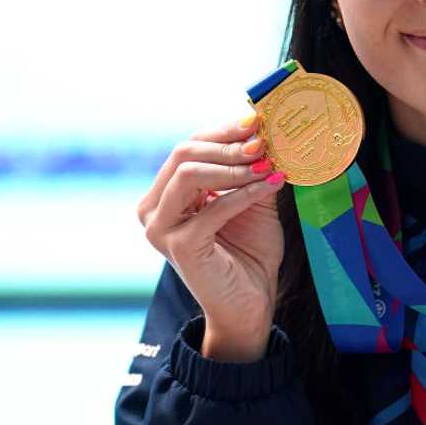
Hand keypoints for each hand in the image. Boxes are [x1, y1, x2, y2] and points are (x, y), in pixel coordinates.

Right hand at [137, 112, 286, 359]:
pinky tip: (272, 183)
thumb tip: (263, 128)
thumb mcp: (251, 197)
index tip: (257, 122)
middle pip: (184, 154)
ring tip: (268, 164)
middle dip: (228, 145)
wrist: (250, 302)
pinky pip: (214, 207)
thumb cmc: (249, 250)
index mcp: (165, 193)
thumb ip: (250, 167)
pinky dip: (246, 192)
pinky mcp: (179, 247)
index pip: (189, 147)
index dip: (223, 132)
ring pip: (189, 174)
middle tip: (265, 142)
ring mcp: (161, 229)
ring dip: (234, 166)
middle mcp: (153, 209)